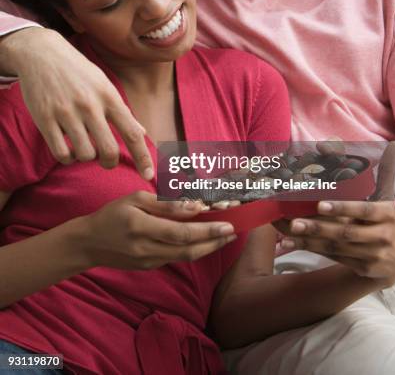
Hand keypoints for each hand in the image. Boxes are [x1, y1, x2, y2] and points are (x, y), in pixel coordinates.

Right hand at [9, 28, 152, 175]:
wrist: (42, 53)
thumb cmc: (78, 71)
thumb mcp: (104, 84)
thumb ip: (122, 111)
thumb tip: (143, 132)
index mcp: (109, 97)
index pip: (132, 133)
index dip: (143, 157)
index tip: (149, 175)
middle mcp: (90, 105)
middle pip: (109, 150)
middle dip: (110, 162)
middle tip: (106, 160)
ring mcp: (66, 113)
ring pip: (84, 154)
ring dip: (86, 157)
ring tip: (82, 147)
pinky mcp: (44, 119)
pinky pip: (61, 153)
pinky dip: (67, 158)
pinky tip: (68, 149)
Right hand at [80, 191, 236, 269]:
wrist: (89, 243)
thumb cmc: (112, 215)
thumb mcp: (135, 199)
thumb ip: (165, 205)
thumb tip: (193, 206)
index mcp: (141, 228)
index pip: (182, 233)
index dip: (207, 230)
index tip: (227, 223)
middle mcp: (146, 249)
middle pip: (189, 250)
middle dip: (215, 242)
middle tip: (234, 232)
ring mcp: (148, 262)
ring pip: (186, 257)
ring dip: (209, 247)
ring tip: (225, 236)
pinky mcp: (150, 267)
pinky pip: (177, 258)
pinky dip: (194, 249)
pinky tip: (205, 240)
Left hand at [275, 142, 394, 286]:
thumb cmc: (384, 220)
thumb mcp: (386, 196)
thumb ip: (384, 171)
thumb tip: (392, 144)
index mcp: (387, 214)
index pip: (364, 211)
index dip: (343, 208)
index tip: (320, 205)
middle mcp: (383, 236)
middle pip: (346, 232)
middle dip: (318, 227)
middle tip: (294, 222)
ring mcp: (374, 255)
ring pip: (337, 247)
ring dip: (310, 240)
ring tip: (288, 232)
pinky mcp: (363, 269)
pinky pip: (334, 257)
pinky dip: (312, 249)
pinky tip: (292, 243)